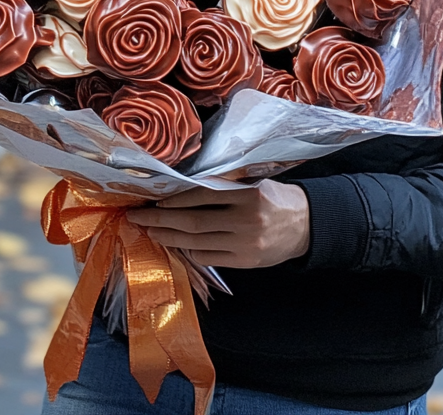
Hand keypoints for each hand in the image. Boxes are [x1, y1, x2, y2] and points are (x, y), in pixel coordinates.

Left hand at [126, 181, 309, 267]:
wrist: (305, 224)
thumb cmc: (273, 196)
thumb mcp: (254, 181)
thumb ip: (225, 185)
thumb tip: (182, 186)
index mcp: (249, 193)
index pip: (203, 195)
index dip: (176, 199)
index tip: (154, 201)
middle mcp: (247, 219)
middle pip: (194, 222)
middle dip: (161, 220)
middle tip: (138, 217)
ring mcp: (245, 244)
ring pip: (197, 242)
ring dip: (169, 237)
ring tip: (150, 231)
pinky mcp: (245, 261)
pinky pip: (209, 257)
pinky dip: (189, 250)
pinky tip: (176, 244)